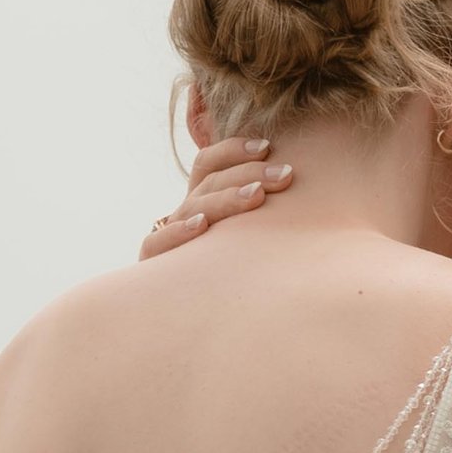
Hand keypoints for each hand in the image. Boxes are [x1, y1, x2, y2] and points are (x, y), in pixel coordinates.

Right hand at [139, 137, 294, 257]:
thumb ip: (260, 212)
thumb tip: (298, 187)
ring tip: (256, 196)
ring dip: (225, 199)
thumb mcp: (241, 236)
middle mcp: (185, 212)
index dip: (234, 150)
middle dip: (249, 174)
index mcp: (201, 199)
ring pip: (194, 208)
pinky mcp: (153, 259)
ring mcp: (168, 233)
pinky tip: (202, 226)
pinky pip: (159, 241)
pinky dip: (179, 232)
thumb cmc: (225, 265)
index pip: (209, 162)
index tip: (266, 147)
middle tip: (283, 175)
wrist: (182, 305)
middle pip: (211, 182)